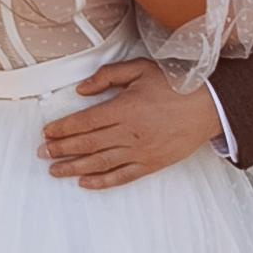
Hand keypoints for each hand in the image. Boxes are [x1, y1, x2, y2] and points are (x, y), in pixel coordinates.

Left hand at [41, 58, 222, 187]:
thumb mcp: (140, 69)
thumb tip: (81, 89)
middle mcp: (130, 133)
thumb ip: (107, 76)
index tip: (46, 133)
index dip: (62, 129)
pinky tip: (85, 183)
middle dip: (61, 149)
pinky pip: (122, 177)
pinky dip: (102, 182)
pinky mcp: (151, 164)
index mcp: (125, 108)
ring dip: (74, 167)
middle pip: (87, 144)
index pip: (84, 122)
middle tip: (42, 153)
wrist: (210, 106)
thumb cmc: (175, 84)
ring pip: (100, 163)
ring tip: (54, 170)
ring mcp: (140, 151)